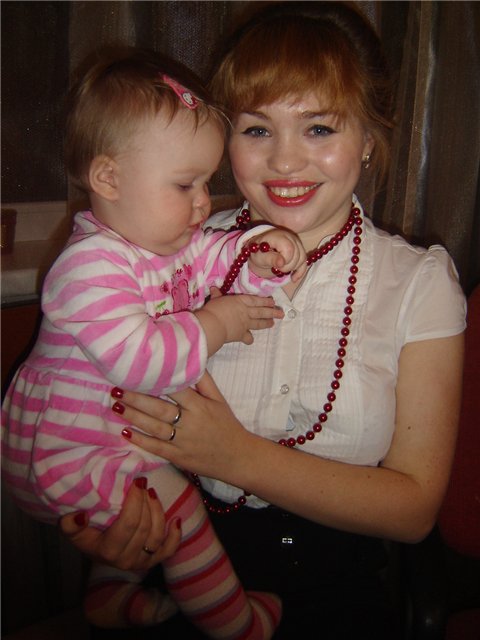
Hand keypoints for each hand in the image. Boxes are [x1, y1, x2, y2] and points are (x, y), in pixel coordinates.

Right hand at [59, 477, 181, 571]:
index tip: (135, 482)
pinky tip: (176, 519)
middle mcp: (126, 561)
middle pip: (144, 526)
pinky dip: (175, 535)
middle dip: (145, 501)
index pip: (128, 524)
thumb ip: (70, 524)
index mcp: (108, 552)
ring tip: (151, 493)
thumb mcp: (72, 529)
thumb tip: (81, 516)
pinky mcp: (153, 561)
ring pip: (157, 535)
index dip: (135, 501)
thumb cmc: (86, 533)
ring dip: (158, 510)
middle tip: (142, 483)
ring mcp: (141, 562)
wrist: (96, 549)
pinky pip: (169, 550)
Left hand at [114, 372, 251, 480]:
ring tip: (116, 405)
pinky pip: (157, 448)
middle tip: (117, 388)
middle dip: (137, 398)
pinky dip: (140, 440)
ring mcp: (183, 441)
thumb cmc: (227, 426)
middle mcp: (190, 423)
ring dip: (134, 416)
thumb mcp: (220, 401)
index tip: (139, 371)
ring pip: (155, 427)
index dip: (156, 380)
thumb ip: (205, 382)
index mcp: (200, 406)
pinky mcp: (178, 457)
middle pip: (160, 408)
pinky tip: (125, 432)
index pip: (176, 390)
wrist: (238, 458)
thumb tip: (192, 361)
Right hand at [195, 294, 283, 351]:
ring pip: (259, 323)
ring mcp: (245, 324)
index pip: (256, 300)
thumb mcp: (215, 299)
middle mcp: (246, 312)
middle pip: (262, 312)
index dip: (265, 301)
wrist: (213, 325)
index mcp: (240, 301)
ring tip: (272, 323)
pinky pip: (248, 338)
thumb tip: (214, 289)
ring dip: (266, 323)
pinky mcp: (241, 334)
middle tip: (281, 313)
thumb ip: (216, 295)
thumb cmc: (213, 309)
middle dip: (272, 312)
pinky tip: (250, 340)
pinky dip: (250, 339)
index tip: (272, 302)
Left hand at [249, 229, 306, 281]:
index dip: (285, 260)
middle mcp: (290, 237)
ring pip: (302, 258)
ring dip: (293, 268)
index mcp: (278, 236)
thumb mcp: (260, 257)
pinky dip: (300, 271)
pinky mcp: (299, 249)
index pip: (289, 249)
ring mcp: (296, 242)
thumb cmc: (258, 253)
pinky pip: (304, 261)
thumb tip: (282, 263)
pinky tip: (294, 278)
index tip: (275, 265)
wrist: (260, 251)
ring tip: (281, 270)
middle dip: (287, 266)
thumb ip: (270, 259)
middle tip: (276, 268)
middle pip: (297, 255)